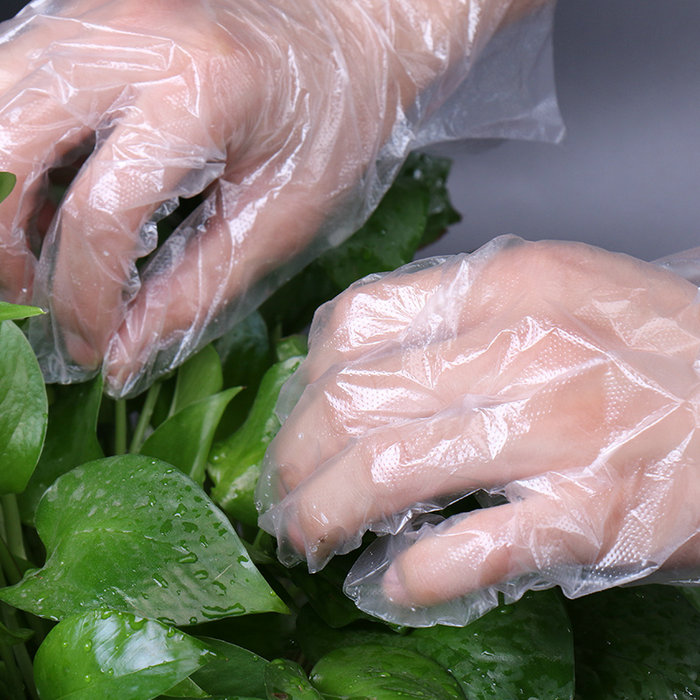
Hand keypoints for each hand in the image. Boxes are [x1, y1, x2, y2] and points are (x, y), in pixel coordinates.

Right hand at [0, 0, 539, 395]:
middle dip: (4, 249)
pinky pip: (8, 86)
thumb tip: (121, 352)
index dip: (84, 298)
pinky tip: (44, 200)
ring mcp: (98, 19)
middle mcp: (131, 42)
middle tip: (36, 302)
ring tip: (35, 259)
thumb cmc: (333, 126)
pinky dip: (11, 156)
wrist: (350, 39)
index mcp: (200, 93)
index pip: (102, 212)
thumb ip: (194, 289)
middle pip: (7, 149)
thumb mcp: (280, 218)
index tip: (90, 346)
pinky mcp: (87, 20)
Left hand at [258, 236, 699, 624]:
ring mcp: (558, 432)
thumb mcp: (564, 296)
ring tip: (308, 538)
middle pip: (353, 401)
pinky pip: (467, 551)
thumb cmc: (662, 355)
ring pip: (388, 474)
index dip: (308, 376)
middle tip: (285, 494)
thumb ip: (467, 318)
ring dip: (326, 516)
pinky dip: (412, 577)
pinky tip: (391, 585)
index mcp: (511, 285)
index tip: (302, 415)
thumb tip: (368, 363)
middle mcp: (525, 349)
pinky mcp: (593, 516)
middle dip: (295, 459)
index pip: (358, 319)